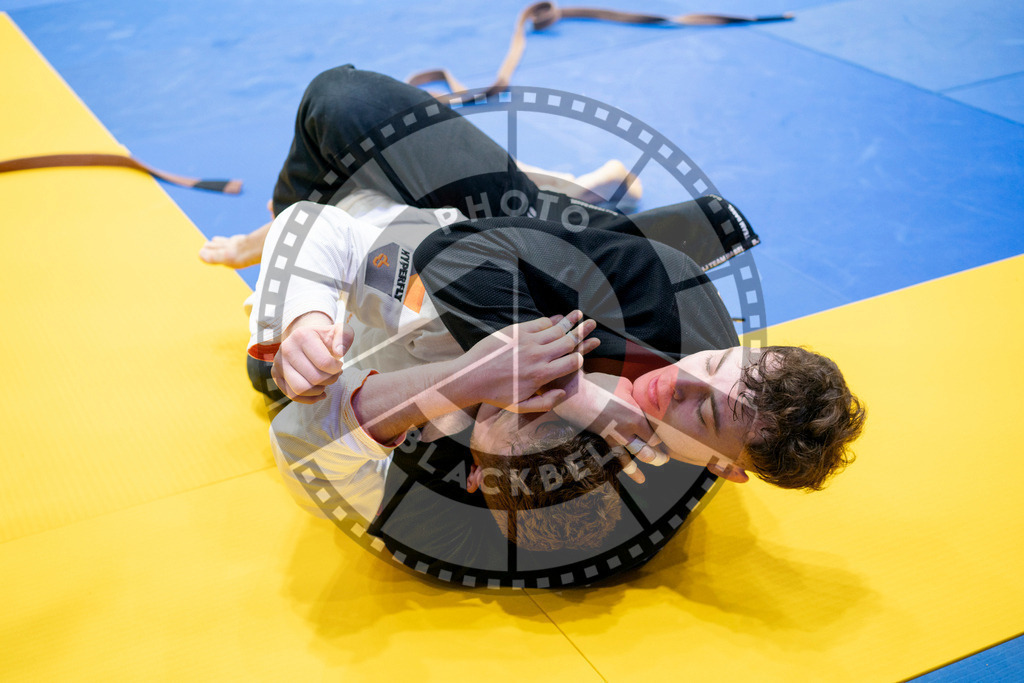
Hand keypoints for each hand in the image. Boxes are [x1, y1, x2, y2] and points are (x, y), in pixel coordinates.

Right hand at [271, 311, 353, 403]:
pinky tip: (319, 392)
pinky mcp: (276, 375)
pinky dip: (309, 398)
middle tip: (334, 375)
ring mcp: (278, 363)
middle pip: (314, 378)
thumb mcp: (339, 332)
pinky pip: (292, 395)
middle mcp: (287, 348)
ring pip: (301, 389)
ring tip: (325, 383)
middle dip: (330, 380)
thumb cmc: (325, 339)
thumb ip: (345, 337)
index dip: (337, 369)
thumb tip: (339, 352)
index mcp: (302, 336)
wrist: (306, 340)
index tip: (339, 365)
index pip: (324, 363)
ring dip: (319, 390)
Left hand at [459, 311, 598, 412]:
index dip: (581, 356)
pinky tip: (557, 318)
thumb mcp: (521, 407)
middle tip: (593, 325)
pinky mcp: (516, 331)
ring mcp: (527, 341)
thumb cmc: (496, 395)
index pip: (571, 362)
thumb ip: (546, 402)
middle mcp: (537, 356)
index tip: (584, 352)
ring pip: (555, 329)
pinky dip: (550, 321)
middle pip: (567, 342)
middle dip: (582, 333)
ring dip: (570, 321)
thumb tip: (564, 392)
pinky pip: (539, 323)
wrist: (471, 377)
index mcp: (541, 375)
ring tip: (580, 315)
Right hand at [553, 371, 667, 483]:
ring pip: (631, 461)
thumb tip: (640, 400)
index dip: (660, 438)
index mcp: (635, 418)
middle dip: (658, 457)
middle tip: (665, 459)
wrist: (575, 394)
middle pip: (648, 452)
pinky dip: (623, 469)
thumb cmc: (600, 386)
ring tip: (645, 476)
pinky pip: (613, 459)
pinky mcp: (600, 442)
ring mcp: (613, 439)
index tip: (663, 436)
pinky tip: (631, 477)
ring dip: (639, 468)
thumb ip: (636, 397)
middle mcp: (626, 433)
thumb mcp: (625, 385)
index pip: (655, 435)